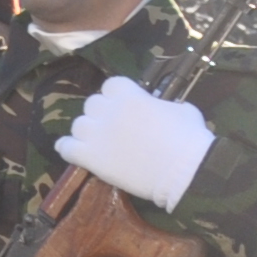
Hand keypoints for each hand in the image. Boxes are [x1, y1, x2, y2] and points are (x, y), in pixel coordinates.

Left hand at [58, 82, 214, 209]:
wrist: (184, 172)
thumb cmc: (189, 139)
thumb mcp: (183, 110)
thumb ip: (165, 105)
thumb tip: (163, 108)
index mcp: (130, 96)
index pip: (111, 85)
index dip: (117, 96)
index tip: (126, 107)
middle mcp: (109, 110)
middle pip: (92, 104)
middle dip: (102, 114)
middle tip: (115, 129)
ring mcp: (96, 134)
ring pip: (78, 125)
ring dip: (87, 132)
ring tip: (99, 144)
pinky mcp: (90, 157)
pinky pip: (66, 148)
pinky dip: (68, 149)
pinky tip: (74, 152)